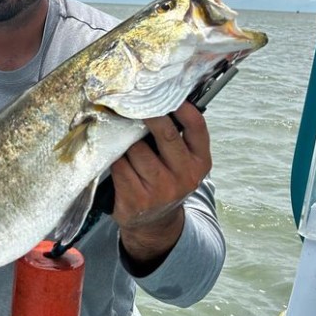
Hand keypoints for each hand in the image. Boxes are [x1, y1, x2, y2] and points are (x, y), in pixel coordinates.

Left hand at [110, 102, 211, 266]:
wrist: (155, 223)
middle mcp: (185, 176)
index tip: (165, 92)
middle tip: (133, 101)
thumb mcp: (183, 163)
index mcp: (200, 163)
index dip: (182, 106)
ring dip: (125, 140)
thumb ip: (179, 138)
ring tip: (122, 136)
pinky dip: (114, 158)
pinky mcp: (136, 199)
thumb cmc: (166, 180)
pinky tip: (115, 158)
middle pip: (165, 134)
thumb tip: (158, 100)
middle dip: (147, 114)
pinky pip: (119, 165)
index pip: (196, 127)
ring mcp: (160, 190)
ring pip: (136, 149)